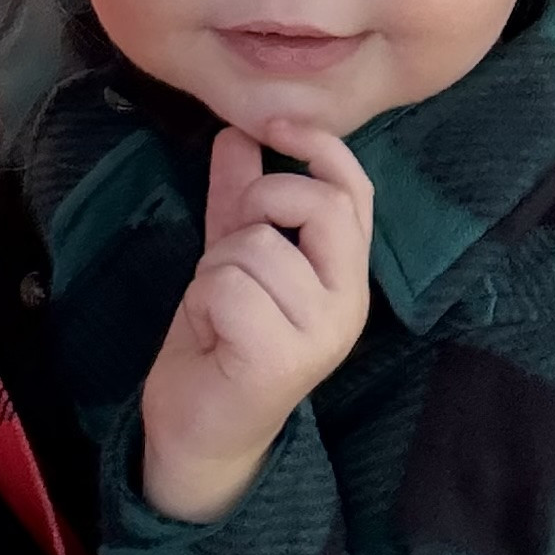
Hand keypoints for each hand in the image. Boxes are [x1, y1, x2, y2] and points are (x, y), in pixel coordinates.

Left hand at [139, 123, 372, 524]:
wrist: (198, 429)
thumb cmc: (222, 342)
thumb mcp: (231, 257)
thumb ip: (240, 197)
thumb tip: (237, 132)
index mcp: (347, 276)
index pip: (356, 191)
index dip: (320, 146)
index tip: (274, 124)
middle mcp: (348, 304)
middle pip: (319, 203)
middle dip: (261, 205)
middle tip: (234, 248)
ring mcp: (319, 334)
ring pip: (256, 245)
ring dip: (216, 268)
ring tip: (219, 310)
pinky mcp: (279, 358)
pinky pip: (227, 285)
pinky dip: (202, 300)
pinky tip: (210, 333)